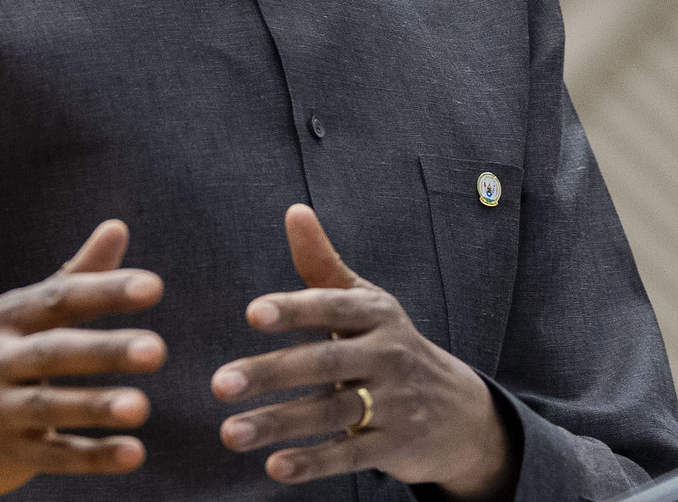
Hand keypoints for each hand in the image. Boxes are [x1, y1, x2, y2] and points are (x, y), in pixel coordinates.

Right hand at [0, 220, 165, 501]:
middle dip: (106, 349)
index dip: (106, 290)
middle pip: (54, 351)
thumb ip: (75, 276)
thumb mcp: (24, 316)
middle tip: (158, 350)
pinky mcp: (3, 454)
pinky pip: (51, 456)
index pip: (60, 298)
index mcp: (7, 317)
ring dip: (96, 406)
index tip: (154, 287)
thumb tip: (118, 226)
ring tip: (142, 406)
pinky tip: (133, 453)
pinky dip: (92, 457)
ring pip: (50, 406)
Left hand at [212, 205, 514, 499]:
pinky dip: (314, 462)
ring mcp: (393, 402)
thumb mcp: (364, 302)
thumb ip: (322, 263)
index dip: (294, 309)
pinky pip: (351, 454)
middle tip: (219, 383)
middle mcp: (387, 354)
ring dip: (279, 423)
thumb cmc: (391, 345)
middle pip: (325, 362)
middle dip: (271, 372)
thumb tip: (293, 211)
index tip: (252, 314)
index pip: (332, 307)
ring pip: (332, 412)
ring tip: (229, 433)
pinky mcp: (394, 445)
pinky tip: (275, 466)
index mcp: (375, 314)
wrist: (458, 409)